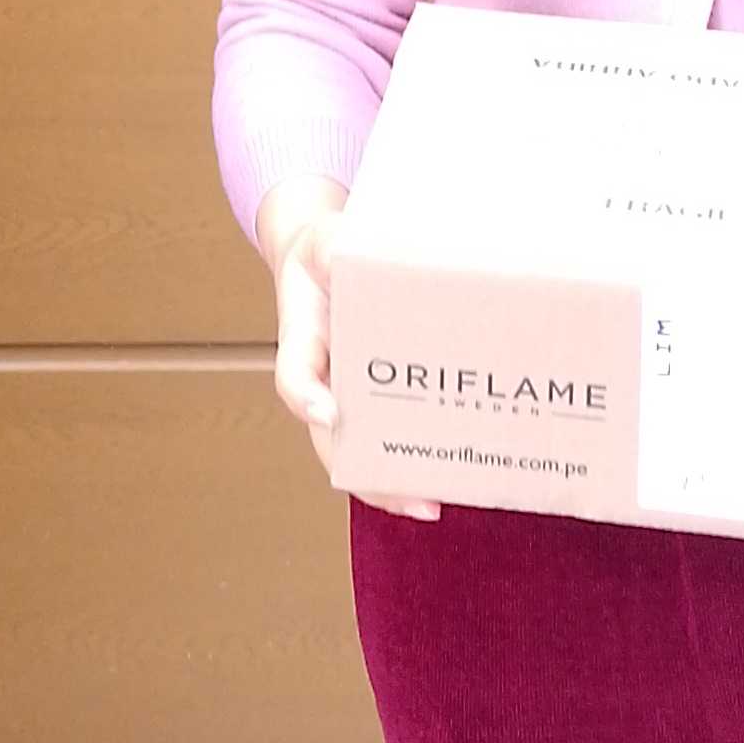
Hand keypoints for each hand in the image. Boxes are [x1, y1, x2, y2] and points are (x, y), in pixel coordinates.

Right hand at [257, 177, 439, 521]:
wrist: (325, 260)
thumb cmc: (325, 251)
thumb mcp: (326, 237)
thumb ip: (334, 243)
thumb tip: (347, 250)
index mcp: (303, 339)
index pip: (294, 376)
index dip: (307, 396)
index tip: (327, 410)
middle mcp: (322, 379)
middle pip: (332, 442)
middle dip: (367, 474)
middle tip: (411, 497)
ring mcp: (347, 394)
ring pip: (359, 454)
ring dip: (391, 486)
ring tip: (432, 505)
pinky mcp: (378, 397)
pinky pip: (389, 437)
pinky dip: (411, 463)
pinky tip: (449, 479)